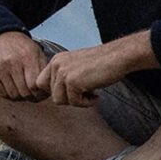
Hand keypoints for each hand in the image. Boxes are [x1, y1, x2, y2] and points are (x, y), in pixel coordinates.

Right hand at [0, 31, 47, 101]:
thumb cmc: (22, 47)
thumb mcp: (36, 53)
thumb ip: (43, 70)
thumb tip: (48, 90)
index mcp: (27, 57)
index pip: (34, 85)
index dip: (40, 94)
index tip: (42, 94)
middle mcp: (12, 62)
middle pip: (24, 92)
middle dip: (31, 97)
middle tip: (34, 96)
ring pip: (13, 94)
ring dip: (20, 97)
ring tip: (24, 93)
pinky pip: (1, 93)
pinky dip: (9, 95)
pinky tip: (14, 89)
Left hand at [35, 31, 157, 106]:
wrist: (119, 57)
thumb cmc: (102, 64)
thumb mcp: (77, 67)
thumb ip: (64, 77)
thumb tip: (55, 97)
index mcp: (56, 60)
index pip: (41, 83)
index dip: (54, 92)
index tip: (70, 94)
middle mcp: (56, 64)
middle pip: (51, 94)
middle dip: (67, 98)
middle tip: (83, 94)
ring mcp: (63, 72)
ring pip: (59, 100)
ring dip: (76, 101)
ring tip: (91, 94)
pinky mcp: (73, 81)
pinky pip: (73, 102)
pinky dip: (86, 103)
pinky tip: (97, 96)